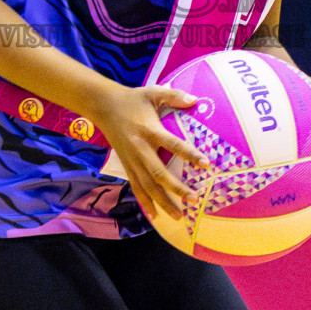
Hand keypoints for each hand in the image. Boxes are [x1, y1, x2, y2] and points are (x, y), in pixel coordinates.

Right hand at [94, 83, 209, 220]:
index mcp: (150, 130)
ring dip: (163, 202)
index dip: (190, 154)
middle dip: (176, 188)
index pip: (173, 144)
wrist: (104, 107)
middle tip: (194, 198)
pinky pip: (136, 187)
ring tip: (179, 215)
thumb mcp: (153, 93)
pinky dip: (145, 202)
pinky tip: (154, 216)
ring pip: (148, 185)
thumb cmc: (133, 99)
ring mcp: (132, 160)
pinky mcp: (126, 166)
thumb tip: (196, 99)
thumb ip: (174, 95)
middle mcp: (141, 148)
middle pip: (159, 173)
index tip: (206, 164)